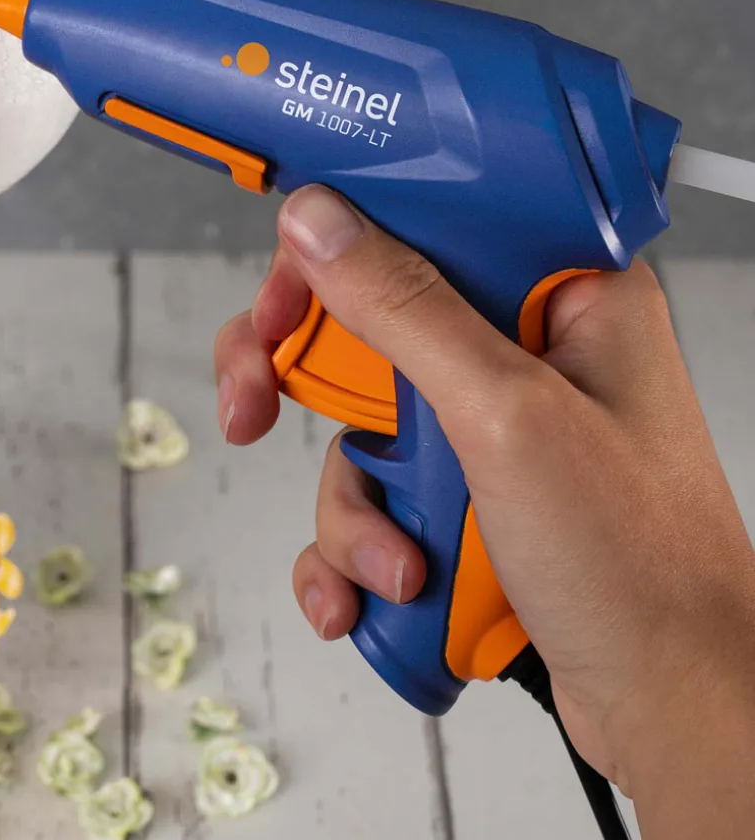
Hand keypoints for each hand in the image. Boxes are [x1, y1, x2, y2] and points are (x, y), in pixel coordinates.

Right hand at [215, 185, 754, 836]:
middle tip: (255, 406)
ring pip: (354, 424)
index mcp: (561, 293)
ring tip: (398, 565)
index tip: (283, 290)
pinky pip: (370, 492)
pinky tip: (375, 592)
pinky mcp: (462, 490)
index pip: (425, 219)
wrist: (671, 708)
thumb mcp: (506, 417)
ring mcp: (487, 426)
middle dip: (301, 384)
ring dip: (350, 506)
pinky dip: (356, 548)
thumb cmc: (642, 567)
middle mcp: (520, 349)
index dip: (339, 244)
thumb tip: (321, 225)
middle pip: (365, 321)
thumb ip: (405, 308)